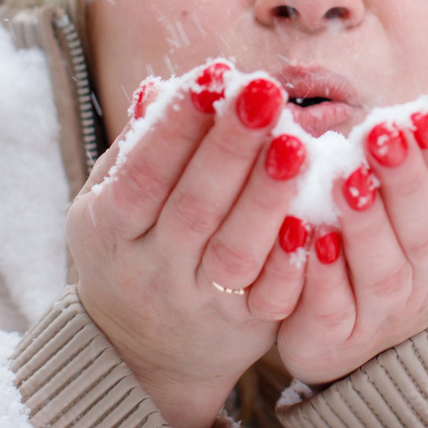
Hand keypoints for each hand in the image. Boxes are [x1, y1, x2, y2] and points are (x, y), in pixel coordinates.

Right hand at [67, 75, 310, 427]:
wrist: (140, 355)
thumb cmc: (131, 248)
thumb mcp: (110, 202)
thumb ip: (138, 148)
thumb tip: (160, 87)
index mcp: (109, 229)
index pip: (142, 173)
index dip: (177, 125)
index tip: (216, 72)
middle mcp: (152, 269)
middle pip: (193, 208)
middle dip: (230, 147)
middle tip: (265, 93)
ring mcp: (199, 303)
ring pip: (236, 253)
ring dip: (268, 197)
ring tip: (298, 144)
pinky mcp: (245, 328)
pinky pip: (273, 297)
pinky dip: (294, 260)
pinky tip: (318, 216)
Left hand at [277, 108, 427, 386]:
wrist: (365, 340)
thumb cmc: (391, 249)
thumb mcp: (421, 203)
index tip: (418, 113)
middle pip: (426, 233)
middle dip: (404, 182)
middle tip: (378, 135)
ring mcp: (389, 316)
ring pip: (383, 273)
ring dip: (365, 226)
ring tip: (344, 180)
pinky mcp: (340, 342)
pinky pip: (333, 310)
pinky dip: (322, 275)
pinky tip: (306, 235)